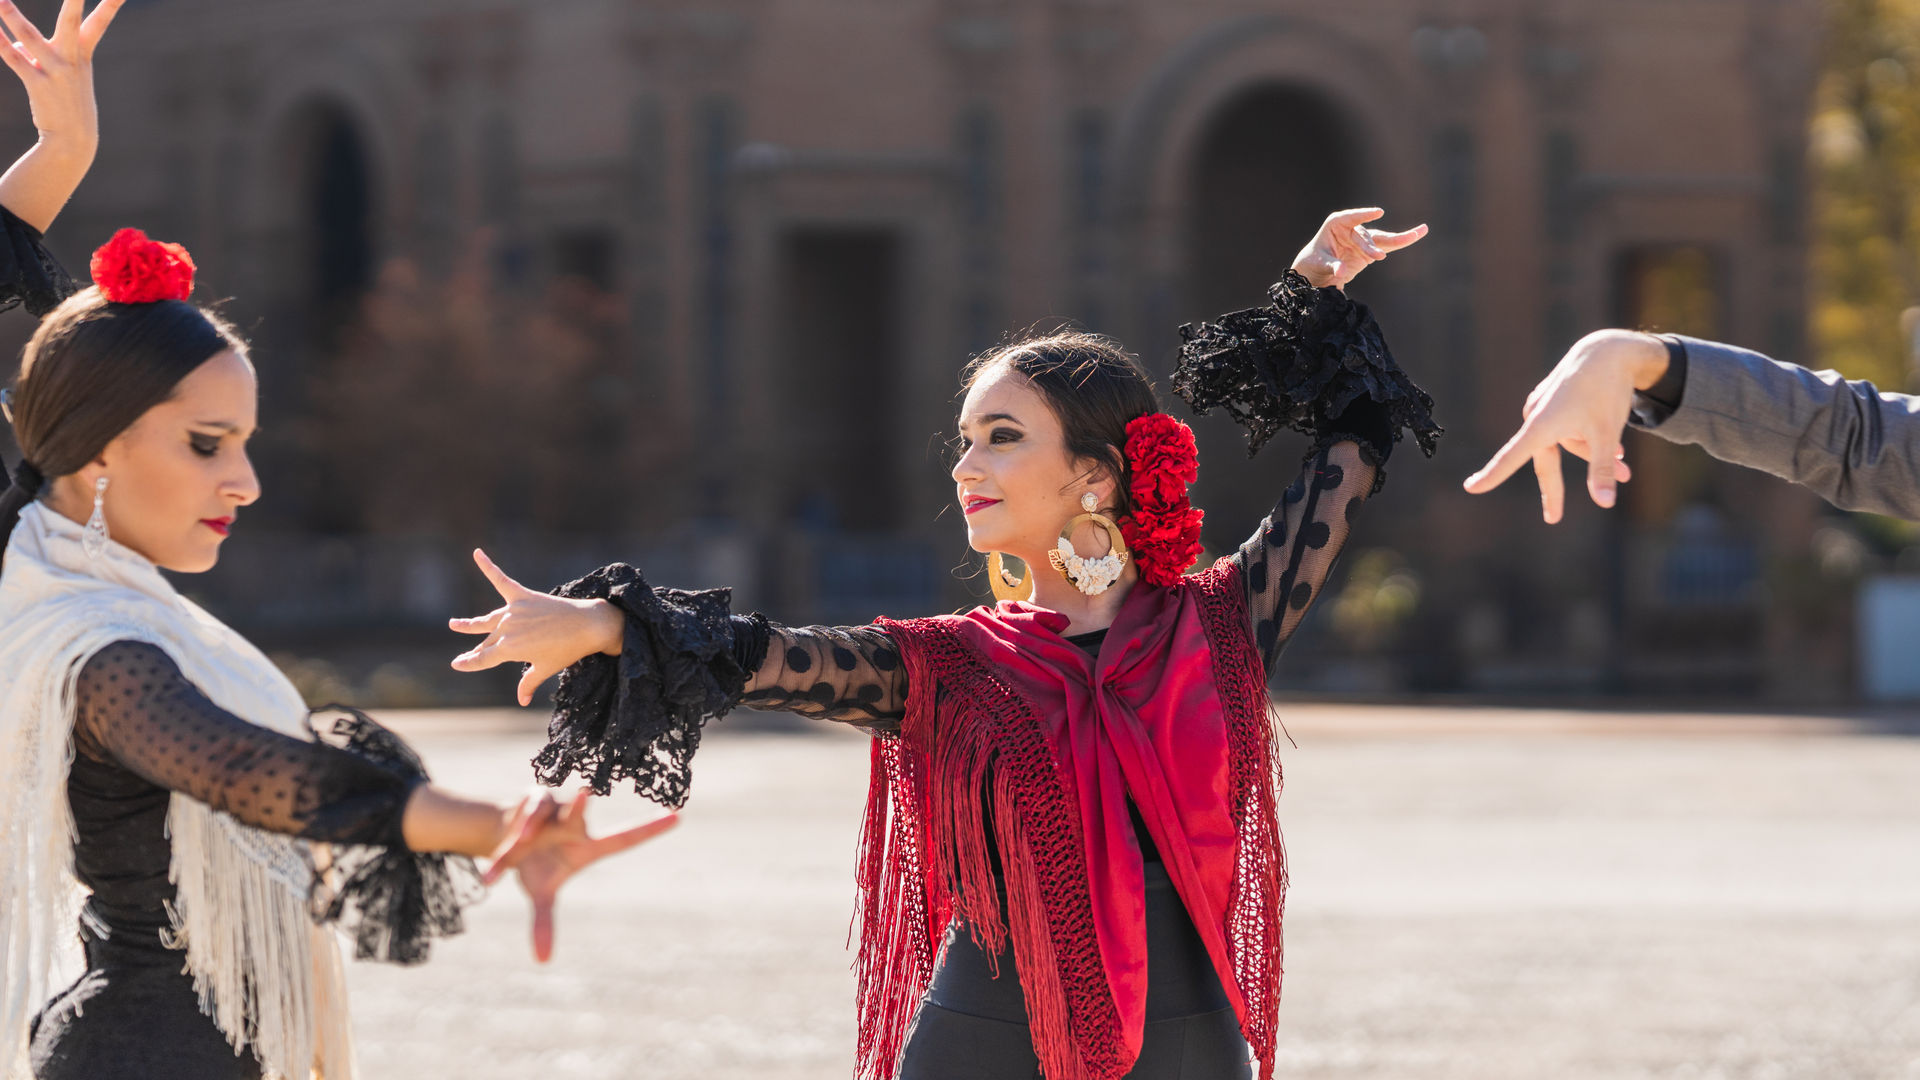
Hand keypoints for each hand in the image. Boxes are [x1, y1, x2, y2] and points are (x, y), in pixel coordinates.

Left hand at [0, 0, 123, 151]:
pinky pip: (13, 59)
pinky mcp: (37, 84)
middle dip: (74, 0)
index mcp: (83, 55)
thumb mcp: (61, 77)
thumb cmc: (69, 106)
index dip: (110, 5)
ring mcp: (55, 72)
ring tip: (0, 0)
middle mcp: (71, 59)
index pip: (98, 24)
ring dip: (13, 17)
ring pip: (30, 37)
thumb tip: (13, 46)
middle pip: (71, 22)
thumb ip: (36, 55)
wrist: (73, 141)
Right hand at [448, 548, 624, 705]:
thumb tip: (522, 701)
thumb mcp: (546, 668)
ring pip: (487, 619)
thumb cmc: (568, 650)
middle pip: (486, 641)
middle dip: (476, 650)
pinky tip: (477, 553)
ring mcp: (514, 611)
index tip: (456, 664)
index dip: (469, 663)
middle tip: (465, 655)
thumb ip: (529, 682)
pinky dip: (488, 566)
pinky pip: (501, 579)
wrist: (587, 626)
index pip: (483, 658)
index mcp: (510, 650)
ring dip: (470, 624)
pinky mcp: (523, 595)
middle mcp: (507, 629)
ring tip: (454, 624)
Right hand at [482, 788, 677, 962]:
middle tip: (585, 794)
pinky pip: (519, 818)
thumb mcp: (540, 893)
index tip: (678, 818)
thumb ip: (544, 923)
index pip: (624, 837)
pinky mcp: (532, 798)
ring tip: (515, 845)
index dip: (649, 829)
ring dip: (525, 830)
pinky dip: (506, 843)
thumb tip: (543, 961)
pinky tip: (492, 874)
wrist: (505, 835)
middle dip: (580, 805)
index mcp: (586, 845)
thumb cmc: (535, 864)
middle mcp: (573, 822)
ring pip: (540, 814)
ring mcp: (554, 808)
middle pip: (580, 812)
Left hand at [1290, 207, 1426, 290]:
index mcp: (1336, 224)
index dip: (1364, 215)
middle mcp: (1352, 228)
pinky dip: (1401, 242)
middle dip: (1372, 246)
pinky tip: (1418, 233)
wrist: (1316, 269)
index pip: (1351, 218)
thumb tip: (1342, 271)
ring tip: (1420, 232)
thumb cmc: (1314, 261)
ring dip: (1400, 238)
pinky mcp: (1370, 250)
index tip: (1378, 212)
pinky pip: (1387, 246)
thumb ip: (1332, 265)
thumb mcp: (1320, 263)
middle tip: (1378, 257)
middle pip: (1367, 236)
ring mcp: (1363, 239)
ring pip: (1382, 239)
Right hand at [1462, 329, 1670, 522]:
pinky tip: (1617, 446)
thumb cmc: (1607, 391)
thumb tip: (1605, 504)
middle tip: (1553, 519)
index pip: (1512, 456)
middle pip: (1546, 462)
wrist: (1609, 351)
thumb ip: (1604, 469)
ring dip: (1593, 455)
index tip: (1472, 488)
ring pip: (1567, 444)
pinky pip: (1569, 431)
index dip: (1492, 474)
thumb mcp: (1609, 434)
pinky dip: (1589, 440)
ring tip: (1626, 464)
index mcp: (1542, 424)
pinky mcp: (1553, 403)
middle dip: (1559, 487)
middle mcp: (1536, 416)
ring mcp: (1543, 409)